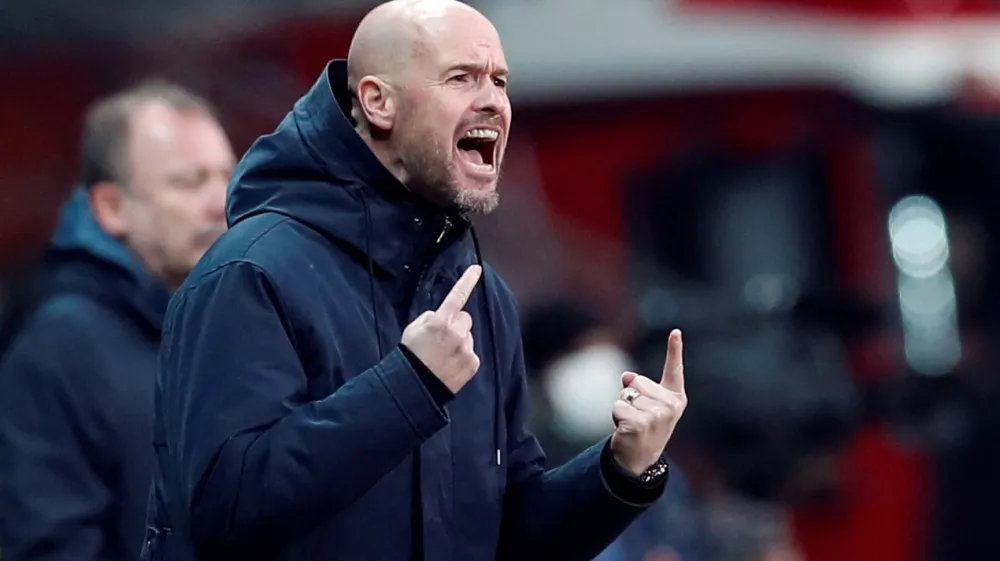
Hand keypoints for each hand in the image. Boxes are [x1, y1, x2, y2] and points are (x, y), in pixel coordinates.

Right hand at [401, 265, 482, 392]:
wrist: (416, 387)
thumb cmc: (411, 356)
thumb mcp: (413, 329)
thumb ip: (430, 318)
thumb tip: (441, 317)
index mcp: (440, 321)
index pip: (457, 296)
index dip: (467, 281)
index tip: (477, 269)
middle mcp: (457, 333)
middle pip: (465, 318)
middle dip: (456, 324)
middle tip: (442, 338)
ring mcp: (466, 348)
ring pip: (468, 336)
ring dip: (459, 341)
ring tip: (443, 355)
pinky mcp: (473, 363)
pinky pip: (471, 352)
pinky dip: (463, 356)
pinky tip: (450, 364)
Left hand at [610, 329, 686, 475]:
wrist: (638, 458)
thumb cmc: (643, 427)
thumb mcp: (644, 404)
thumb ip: (638, 386)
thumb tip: (627, 376)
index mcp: (675, 398)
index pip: (674, 370)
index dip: (674, 350)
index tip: (675, 332)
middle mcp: (671, 406)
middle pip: (637, 381)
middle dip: (631, 395)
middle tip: (637, 416)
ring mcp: (657, 416)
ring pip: (626, 394)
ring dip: (623, 408)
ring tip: (632, 424)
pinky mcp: (641, 423)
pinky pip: (618, 406)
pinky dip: (616, 416)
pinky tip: (626, 430)